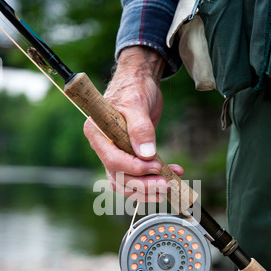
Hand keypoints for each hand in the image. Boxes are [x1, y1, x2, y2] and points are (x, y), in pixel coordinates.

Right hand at [84, 46, 183, 200]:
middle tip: (165, 183)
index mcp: (97, 133)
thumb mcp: (137, 104)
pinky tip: (173, 174)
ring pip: (126, 183)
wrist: (140, 81)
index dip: (133, 168)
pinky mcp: (128, 157)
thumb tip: (147, 154)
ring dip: (148, 189)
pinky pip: (137, 177)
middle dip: (143, 184)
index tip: (155, 166)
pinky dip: (154, 180)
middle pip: (119, 177)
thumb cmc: (134, 87)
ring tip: (169, 186)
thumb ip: (141, 128)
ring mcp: (115, 154)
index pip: (112, 160)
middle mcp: (103, 147)